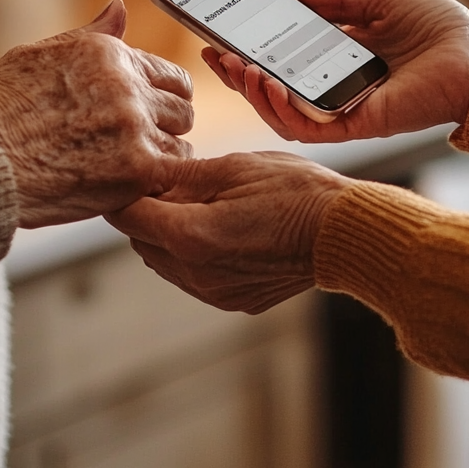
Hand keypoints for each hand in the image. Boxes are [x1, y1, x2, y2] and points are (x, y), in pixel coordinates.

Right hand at [0, 0, 194, 228]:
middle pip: (182, 108)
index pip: (170, 75)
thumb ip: (92, 36)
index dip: (160, 98)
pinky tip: (129, 185)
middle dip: (164, 125)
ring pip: (181, 142)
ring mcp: (135, 127)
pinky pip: (172, 172)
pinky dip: (156, 181)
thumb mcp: (40, 55)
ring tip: (126, 167)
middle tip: (136, 144)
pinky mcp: (136, 169)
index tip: (145, 115)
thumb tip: (119, 7)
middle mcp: (128, 85)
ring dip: (160, 155)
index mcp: (108, 54)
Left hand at [106, 151, 351, 313]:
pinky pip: (193, 275)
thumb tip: (145, 172)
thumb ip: (180, 175)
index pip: (125, 215)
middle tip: (171, 181)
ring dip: (169, 233)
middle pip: (141, 240)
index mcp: (189, 235)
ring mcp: (213, 292)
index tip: (135, 172)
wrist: (343, 233)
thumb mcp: (234, 167)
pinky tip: (224, 227)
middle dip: (147, 211)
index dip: (125, 190)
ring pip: (165, 260)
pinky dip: (194, 252)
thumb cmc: (295, 191)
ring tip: (202, 202)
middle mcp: (194, 272)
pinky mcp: (232, 300)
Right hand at [203, 0, 468, 143]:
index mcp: (340, 60)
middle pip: (275, 90)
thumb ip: (335, 0)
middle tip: (213, 55)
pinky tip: (268, 84)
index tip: (221, 35)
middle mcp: (337, 89)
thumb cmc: (439, 28)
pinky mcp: (357, 125)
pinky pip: (308, 126)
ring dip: (253, 93)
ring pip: (283, 114)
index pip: (284, 61)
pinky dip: (282, 108)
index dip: (251, 51)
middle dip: (239, 75)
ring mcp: (344, 110)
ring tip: (236, 68)